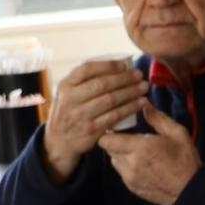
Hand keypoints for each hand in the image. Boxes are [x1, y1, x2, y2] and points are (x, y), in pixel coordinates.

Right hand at [41, 59, 147, 183]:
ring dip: (131, 92)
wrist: (59, 140)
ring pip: (110, 100)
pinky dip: (130, 108)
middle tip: (139, 75)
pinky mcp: (92, 129)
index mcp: (65, 85)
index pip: (87, 69)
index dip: (108, 65)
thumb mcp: (67, 94)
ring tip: (144, 87)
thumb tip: (115, 67)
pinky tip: (141, 103)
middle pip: (102, 84)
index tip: (125, 64)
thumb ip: (83, 82)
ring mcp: (81, 115)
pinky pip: (115, 116)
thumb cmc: (69, 112)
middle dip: (124, 78)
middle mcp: (71, 99)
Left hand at [98, 100, 202, 204]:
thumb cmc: (186, 161)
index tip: (119, 128)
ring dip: (120, 154)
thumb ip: (158, 119)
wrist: (191, 191)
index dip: (109, 132)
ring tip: (136, 152)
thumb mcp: (178, 134)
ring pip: (114, 161)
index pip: (106, 138)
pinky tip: (142, 165)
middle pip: (108, 149)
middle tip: (128, 138)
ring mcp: (129, 177)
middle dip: (115, 142)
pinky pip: (122, 172)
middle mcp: (130, 163)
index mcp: (141, 147)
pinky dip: (127, 167)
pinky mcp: (132, 187)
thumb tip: (144, 105)